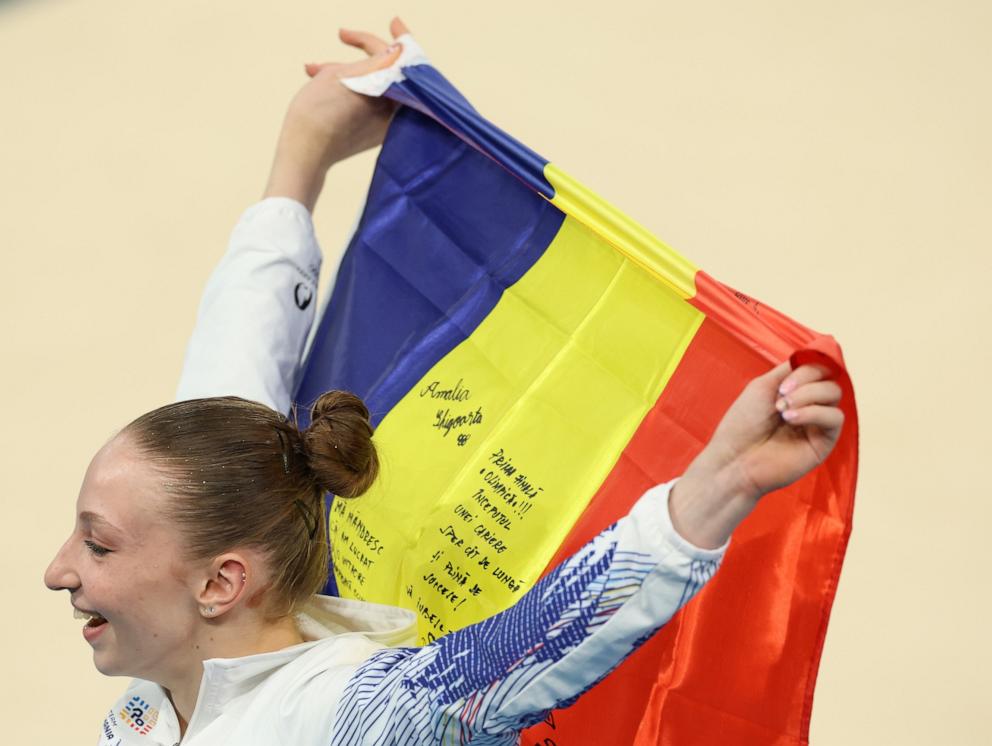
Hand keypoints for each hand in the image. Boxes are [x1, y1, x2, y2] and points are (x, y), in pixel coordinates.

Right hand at [264, 17, 410, 210]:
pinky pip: (367, 101)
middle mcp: (393, 113)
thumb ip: (374, 60)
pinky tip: (322, 81)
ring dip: (346, 69)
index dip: (398, 38)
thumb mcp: (343, 76)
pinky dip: (349, 88)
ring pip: (372, 84)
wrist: (303, 155)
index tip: (394, 21)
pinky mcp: (371, 133)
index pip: (403, 61)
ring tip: (314, 68)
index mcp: (392, 98)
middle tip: (343, 35)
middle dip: (360, 51)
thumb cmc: (318, 114)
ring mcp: (383, 124)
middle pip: (387, 71)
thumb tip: (400, 49)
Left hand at [670, 362, 843, 548]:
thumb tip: (813, 356)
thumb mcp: (763, 386)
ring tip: (782, 410)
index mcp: (795, 392)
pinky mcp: (824, 443)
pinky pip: (835, 417)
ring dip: (807, 395)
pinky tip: (791, 419)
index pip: (818, 368)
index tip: (783, 381)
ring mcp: (817, 424)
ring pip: (834, 394)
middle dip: (804, 381)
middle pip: (828, 378)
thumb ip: (789, 370)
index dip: (806, 368)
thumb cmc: (742, 424)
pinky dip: (814, 412)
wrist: (735, 459)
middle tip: (779, 397)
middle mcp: (809, 406)